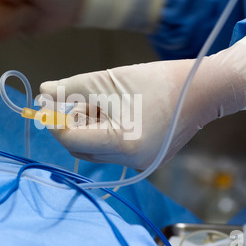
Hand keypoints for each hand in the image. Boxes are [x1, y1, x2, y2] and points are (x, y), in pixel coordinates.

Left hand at [39, 26, 245, 169]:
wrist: (203, 90)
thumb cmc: (159, 81)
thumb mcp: (109, 80)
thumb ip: (71, 88)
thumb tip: (43, 93)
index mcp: (123, 144)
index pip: (71, 140)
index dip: (55, 121)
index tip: (47, 103)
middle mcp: (132, 162)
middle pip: (82, 147)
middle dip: (74, 122)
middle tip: (78, 97)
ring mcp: (141, 165)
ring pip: (97, 149)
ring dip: (90, 126)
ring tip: (104, 101)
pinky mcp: (147, 161)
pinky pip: (114, 150)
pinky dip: (106, 131)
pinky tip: (117, 112)